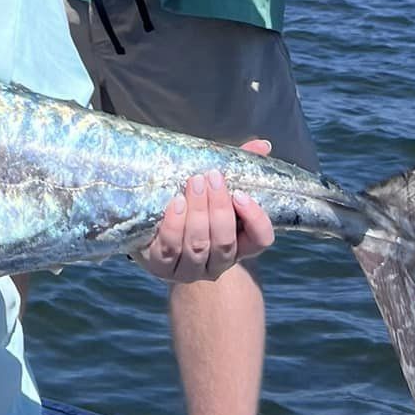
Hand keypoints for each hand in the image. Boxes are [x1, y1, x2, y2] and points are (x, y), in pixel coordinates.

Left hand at [138, 138, 274, 281]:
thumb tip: (263, 145)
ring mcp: (190, 270)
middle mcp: (217, 263)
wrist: (152, 230)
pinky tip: (175, 203)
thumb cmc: (193, 203)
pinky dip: (173, 226)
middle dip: (219, 209)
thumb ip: (238, 166)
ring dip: (197, 214)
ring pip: (198, 246)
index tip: (240, 193)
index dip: (255, 219)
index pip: (260, 239)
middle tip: (211, 177)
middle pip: (225, 242)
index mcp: (238, 244)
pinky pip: (168, 250)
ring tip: (193, 183)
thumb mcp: (215, 186)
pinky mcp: (161, 267)